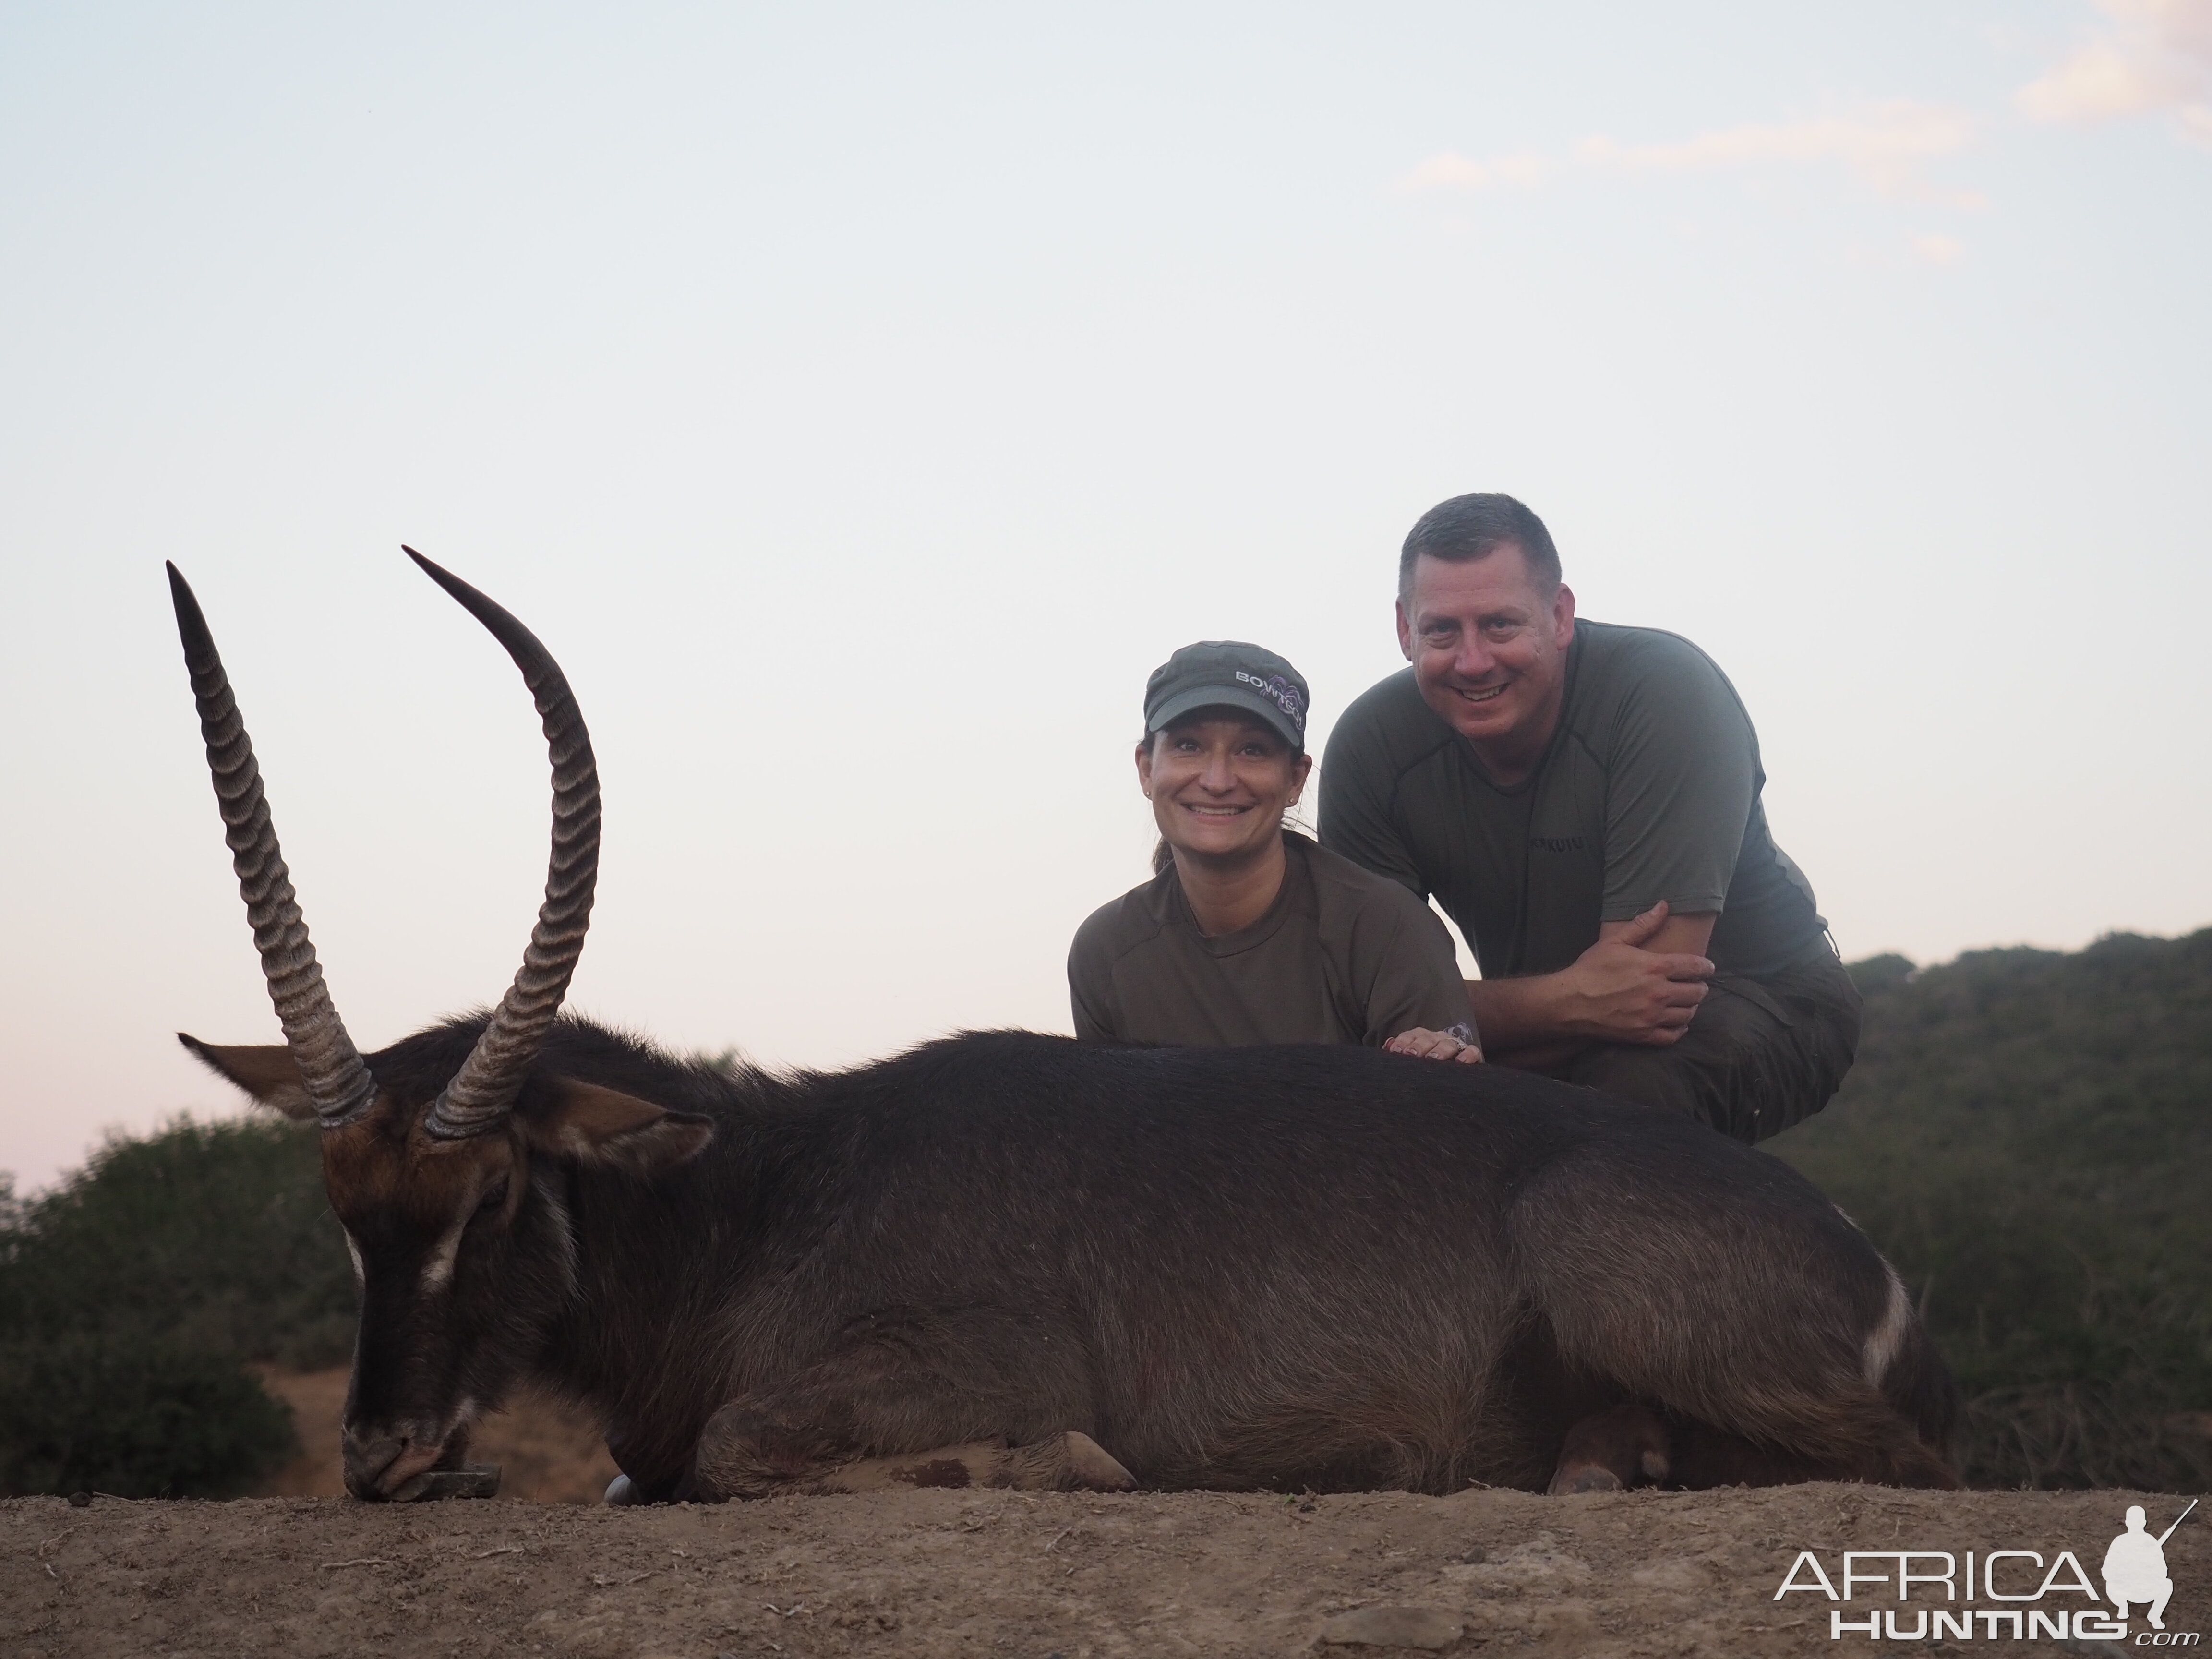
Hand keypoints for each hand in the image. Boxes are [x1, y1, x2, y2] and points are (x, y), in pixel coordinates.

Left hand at [1385, 1026, 1483, 1063]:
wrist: (1450, 1078)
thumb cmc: (1426, 1067)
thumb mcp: (1412, 1060)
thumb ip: (1400, 1052)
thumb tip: (1388, 1046)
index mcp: (1423, 1037)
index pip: (1412, 1035)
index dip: (1403, 1041)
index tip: (1394, 1051)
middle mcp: (1438, 1038)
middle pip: (1428, 1038)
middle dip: (1419, 1045)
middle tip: (1411, 1054)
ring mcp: (1455, 1045)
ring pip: (1448, 1043)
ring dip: (1440, 1049)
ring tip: (1433, 1058)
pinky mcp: (1472, 1055)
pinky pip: (1472, 1051)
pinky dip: (1468, 1054)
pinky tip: (1461, 1061)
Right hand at [1555, 900, 1712, 1045]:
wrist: (1569, 1003)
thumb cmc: (1591, 969)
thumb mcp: (1615, 941)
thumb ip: (1643, 924)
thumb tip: (1663, 905)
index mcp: (1654, 967)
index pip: (1695, 967)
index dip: (1706, 967)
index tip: (1707, 968)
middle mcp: (1658, 992)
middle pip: (1696, 992)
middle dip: (1699, 987)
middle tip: (1695, 984)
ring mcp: (1652, 1016)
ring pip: (1688, 1014)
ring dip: (1691, 1006)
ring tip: (1686, 1001)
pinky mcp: (1644, 1035)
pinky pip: (1674, 1035)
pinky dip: (1680, 1028)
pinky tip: (1677, 1022)